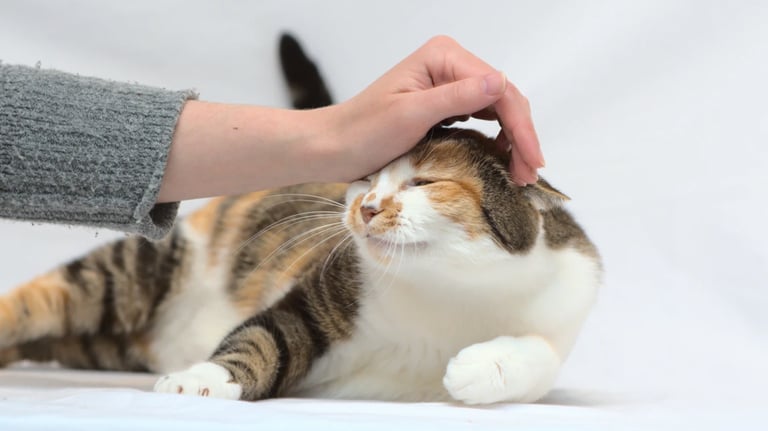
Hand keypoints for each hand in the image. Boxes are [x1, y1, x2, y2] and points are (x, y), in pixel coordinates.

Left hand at [325, 35, 543, 184]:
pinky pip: (480, 119)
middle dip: (521, 136)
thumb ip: (456, 97)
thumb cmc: (363, 131)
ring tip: (521, 173)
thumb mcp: (410, 114)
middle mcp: (449, 65)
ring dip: (512, 140)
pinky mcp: (442, 106)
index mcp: (443, 57)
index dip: (520, 125)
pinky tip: (501, 158)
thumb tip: (500, 82)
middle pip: (502, 98)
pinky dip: (495, 140)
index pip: (498, 89)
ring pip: (496, 110)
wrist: (333, 147)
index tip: (532, 161)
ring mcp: (446, 85)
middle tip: (531, 174)